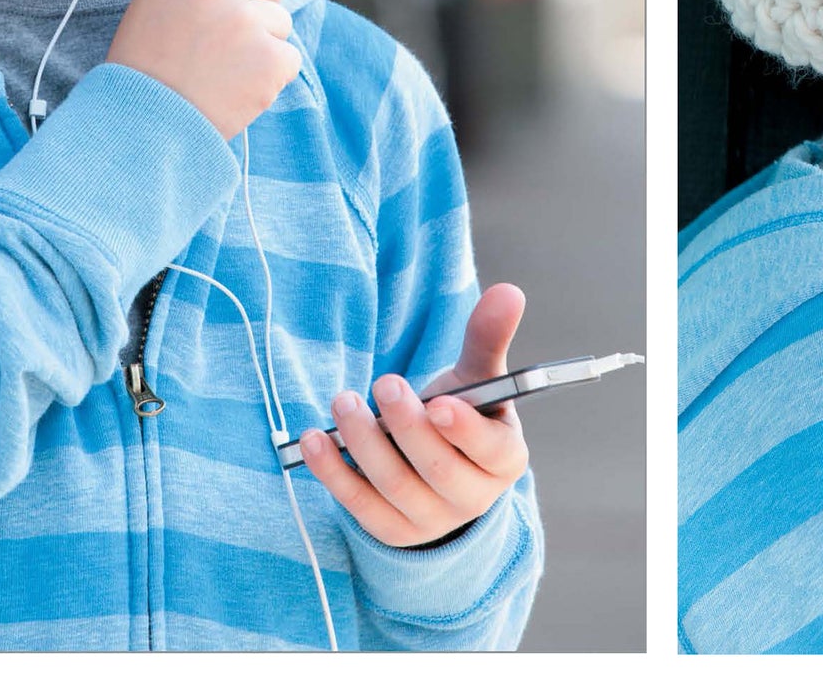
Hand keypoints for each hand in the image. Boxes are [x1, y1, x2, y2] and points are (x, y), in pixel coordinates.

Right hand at [106, 0, 297, 139]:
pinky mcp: (269, 57)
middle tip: (226, 41)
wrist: (143, 123)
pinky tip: (234, 87)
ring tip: (219, 68)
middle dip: (261, 5)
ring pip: (281, 21)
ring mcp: (245, 19)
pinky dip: (270, 76)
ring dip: (261, 44)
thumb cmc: (149, 65)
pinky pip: (288, 57)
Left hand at [297, 284, 529, 547]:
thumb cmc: (458, 413)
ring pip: (395, 485)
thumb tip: (508, 291)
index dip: (464, 431)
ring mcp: (431, 519)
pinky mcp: (391, 530)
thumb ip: (488, 338)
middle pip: (439, 468)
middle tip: (385, 383)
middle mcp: (473, 497)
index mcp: (504, 459)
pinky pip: (358, 505)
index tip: (437, 404)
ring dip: (365, 442)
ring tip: (343, 401)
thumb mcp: (476, 378)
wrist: (433, 467)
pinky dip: (332, 472)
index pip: (491, 451)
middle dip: (407, 427)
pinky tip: (314, 439)